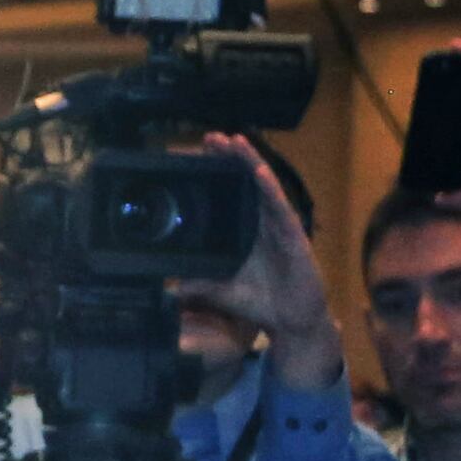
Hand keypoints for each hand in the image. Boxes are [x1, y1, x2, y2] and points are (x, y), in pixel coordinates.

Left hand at [167, 134, 346, 388]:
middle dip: (228, 158)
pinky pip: (280, 207)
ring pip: (262, 185)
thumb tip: (168, 283)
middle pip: (243, 182)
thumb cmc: (260, 302)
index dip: (213, 174)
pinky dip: (270, 187)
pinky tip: (259, 170)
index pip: (226, 195)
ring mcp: (278, 225)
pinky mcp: (293, 234)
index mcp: (245, 229)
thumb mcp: (221, 290)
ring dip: (248, 161)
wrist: (290, 322)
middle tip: (209, 138)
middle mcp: (261, 221)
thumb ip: (198, 283)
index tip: (193, 156)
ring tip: (232, 140)